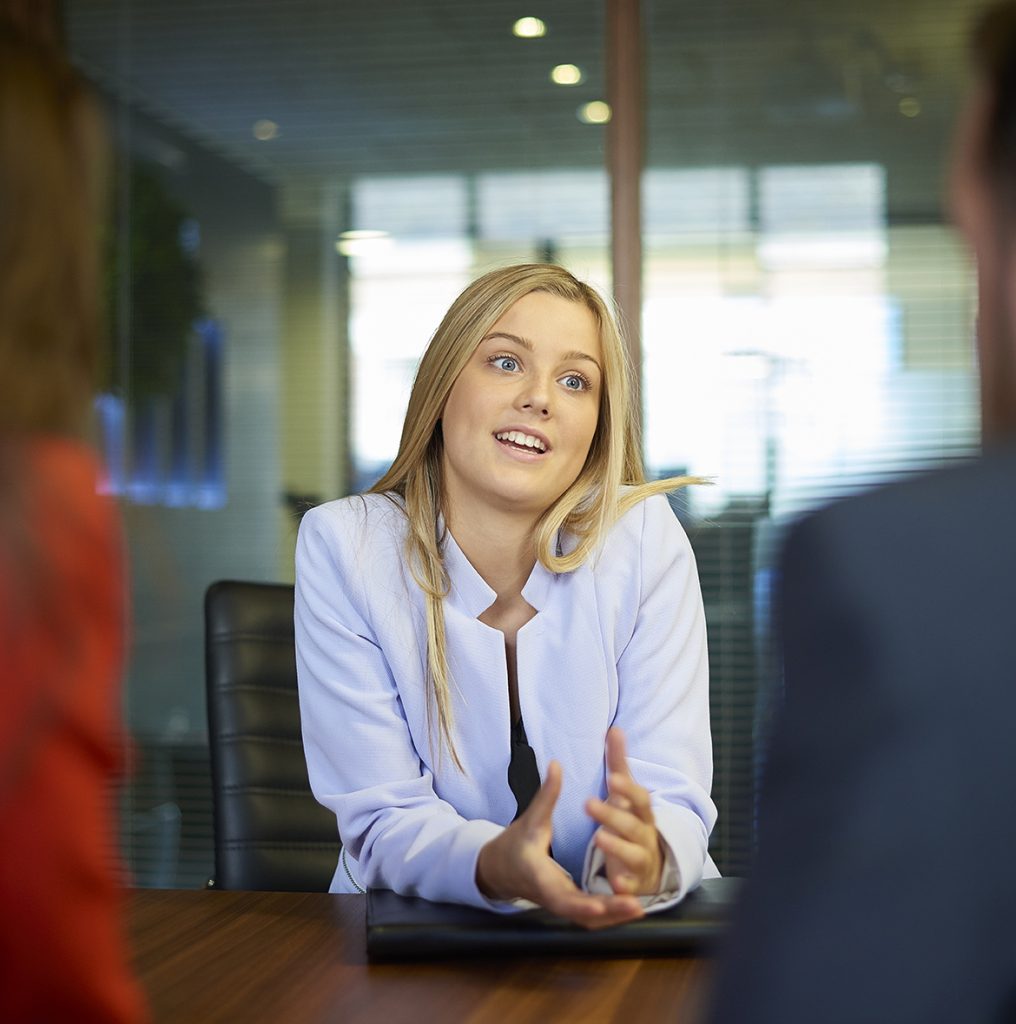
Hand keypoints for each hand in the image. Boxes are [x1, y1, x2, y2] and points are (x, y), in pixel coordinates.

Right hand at [476, 760, 644, 929]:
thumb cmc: (515, 844)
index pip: (560, 896)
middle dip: (608, 911)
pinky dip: (608, 915)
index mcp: (539, 875)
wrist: (500, 869)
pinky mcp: (567, 905)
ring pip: (588, 919)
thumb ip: (546, 795)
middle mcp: (550, 896)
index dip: (580, 903)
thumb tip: (556, 765)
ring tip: (639, 907)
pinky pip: (589, 916)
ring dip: (613, 916)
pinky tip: (628, 908)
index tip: (599, 905)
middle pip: (580, 913)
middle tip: (636, 906)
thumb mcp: (531, 818)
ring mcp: (559, 904)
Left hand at [585, 727, 663, 895]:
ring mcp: (641, 859)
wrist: (651, 863)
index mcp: (642, 811)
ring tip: (598, 838)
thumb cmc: (632, 821)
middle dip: (612, 815)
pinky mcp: (635, 883)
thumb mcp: (625, 794)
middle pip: (632, 824)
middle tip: (588, 804)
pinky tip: (616, 884)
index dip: (627, 788)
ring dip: (617, 847)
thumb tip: (614, 729)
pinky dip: (626, 885)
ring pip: (633, 853)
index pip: (639, 797)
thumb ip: (618, 764)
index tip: (612, 778)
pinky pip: (632, 886)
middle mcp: (645, 834)